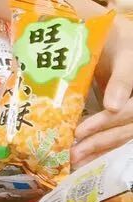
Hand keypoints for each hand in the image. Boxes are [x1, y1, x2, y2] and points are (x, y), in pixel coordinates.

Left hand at [73, 14, 132, 165]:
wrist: (115, 40)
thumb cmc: (118, 41)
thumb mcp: (123, 53)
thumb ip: (122, 78)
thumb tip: (113, 107)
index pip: (131, 112)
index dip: (107, 122)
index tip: (81, 131)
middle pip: (129, 129)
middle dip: (101, 141)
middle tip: (73, 154)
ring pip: (125, 136)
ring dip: (100, 150)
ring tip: (75, 160)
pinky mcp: (127, 118)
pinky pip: (119, 136)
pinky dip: (103, 148)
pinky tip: (86, 159)